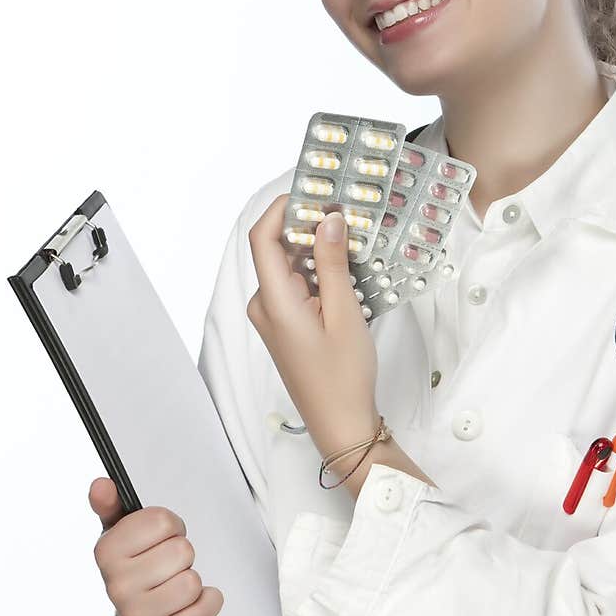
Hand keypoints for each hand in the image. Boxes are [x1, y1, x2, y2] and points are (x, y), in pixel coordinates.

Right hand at [89, 477, 223, 615]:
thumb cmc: (136, 568)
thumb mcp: (122, 534)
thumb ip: (113, 505)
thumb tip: (101, 485)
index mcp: (107, 551)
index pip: (162, 521)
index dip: (170, 525)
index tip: (161, 536)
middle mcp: (117, 584)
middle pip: (181, 551)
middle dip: (182, 554)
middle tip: (169, 563)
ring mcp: (136, 615)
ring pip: (192, 581)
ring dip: (193, 580)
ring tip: (176, 582)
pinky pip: (202, 609)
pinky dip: (207, 603)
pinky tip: (191, 602)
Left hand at [246, 194, 380, 455]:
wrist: (341, 424)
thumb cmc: (343, 377)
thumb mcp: (345, 314)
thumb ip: (334, 264)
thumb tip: (327, 220)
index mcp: (274, 302)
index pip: (263, 238)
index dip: (283, 208)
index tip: (313, 192)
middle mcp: (265, 307)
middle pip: (277, 250)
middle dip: (307, 227)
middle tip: (344, 211)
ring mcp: (274, 318)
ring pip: (290, 268)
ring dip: (316, 251)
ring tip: (352, 239)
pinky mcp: (286, 326)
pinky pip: (297, 287)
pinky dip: (318, 274)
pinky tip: (347, 271)